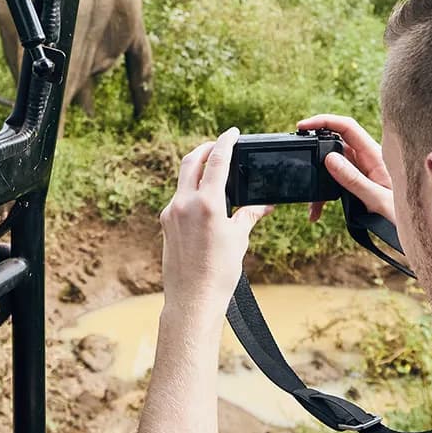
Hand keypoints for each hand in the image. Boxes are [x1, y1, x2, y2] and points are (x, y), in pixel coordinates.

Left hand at [159, 128, 271, 327]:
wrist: (193, 299)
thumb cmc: (219, 273)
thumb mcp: (239, 239)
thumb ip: (249, 214)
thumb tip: (266, 205)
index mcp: (206, 203)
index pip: (216, 161)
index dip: (225, 142)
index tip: (232, 132)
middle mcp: (184, 203)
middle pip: (191, 161)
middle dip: (206, 149)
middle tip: (219, 145)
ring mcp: (171, 212)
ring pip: (182, 179)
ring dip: (196, 168)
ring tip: (212, 170)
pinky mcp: (165, 223)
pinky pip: (178, 197)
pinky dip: (190, 190)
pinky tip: (203, 198)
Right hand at [297, 113, 396, 225]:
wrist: (419, 233)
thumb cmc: (405, 216)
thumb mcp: (378, 201)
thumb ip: (354, 180)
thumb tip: (329, 158)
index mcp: (376, 156)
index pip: (347, 127)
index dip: (324, 121)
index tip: (303, 126)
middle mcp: (368, 159)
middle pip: (335, 145)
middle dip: (316, 155)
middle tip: (301, 167)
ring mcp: (363, 172)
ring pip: (333, 166)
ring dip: (319, 182)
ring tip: (312, 205)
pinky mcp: (359, 185)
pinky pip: (336, 183)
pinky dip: (324, 196)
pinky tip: (317, 212)